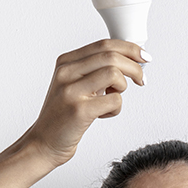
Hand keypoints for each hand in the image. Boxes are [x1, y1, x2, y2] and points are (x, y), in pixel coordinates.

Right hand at [24, 40, 145, 168]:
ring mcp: (71, 91)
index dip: (129, 49)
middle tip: (142, 79)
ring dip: (123, 87)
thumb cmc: (64, 116)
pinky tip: (105, 113)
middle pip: (111, 56)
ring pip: (114, 74)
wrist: (44, 142)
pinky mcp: (79, 111)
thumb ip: (94, 71)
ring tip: (114, 96)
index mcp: (66, 62)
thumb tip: (129, 61)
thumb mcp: (73, 85)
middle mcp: (66, 73)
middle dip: (135, 67)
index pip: (104, 45)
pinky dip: (116, 108)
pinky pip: (114, 100)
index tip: (143, 57)